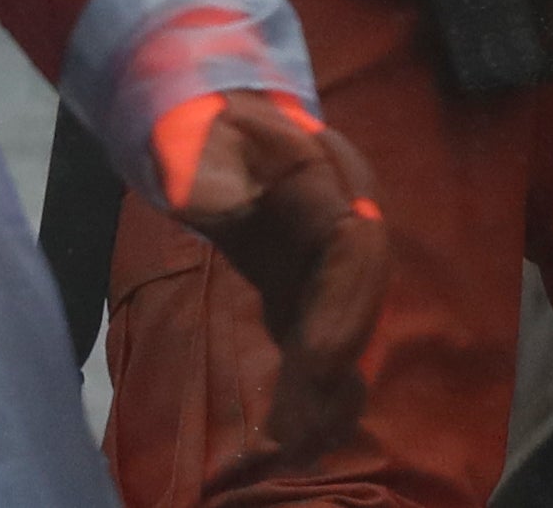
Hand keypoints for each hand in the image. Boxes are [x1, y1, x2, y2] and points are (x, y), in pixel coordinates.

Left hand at [153, 87, 388, 457]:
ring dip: (329, 381)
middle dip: (337, 362)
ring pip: (343, 319)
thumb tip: (228, 203)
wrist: (200, 109)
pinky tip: (294, 428)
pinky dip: (312, 379)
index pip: (354, 247)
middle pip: (358, 295)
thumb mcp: (194, 129)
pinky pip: (318, 330)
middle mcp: (339, 216)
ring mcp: (322, 249)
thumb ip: (207, 161)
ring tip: (299, 443)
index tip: (320, 362)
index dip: (346, 307)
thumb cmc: (198, 119)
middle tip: (301, 428)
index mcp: (324, 179)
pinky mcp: (301, 276)